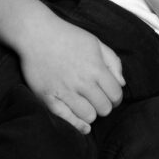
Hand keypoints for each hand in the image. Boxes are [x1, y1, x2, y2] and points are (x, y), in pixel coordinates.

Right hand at [17, 18, 124, 133]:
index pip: (116, 94)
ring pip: (88, 116)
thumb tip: (122, 83)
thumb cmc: (67, 36)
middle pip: (104, 108)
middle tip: (97, 100)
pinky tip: (82, 124)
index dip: (116, 97)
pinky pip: (67, 119)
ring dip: (90, 113)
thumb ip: (113, 61)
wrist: (36, 33)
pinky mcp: (48, 97)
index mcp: (96, 68)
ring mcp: (64, 90)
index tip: (110, 96)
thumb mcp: (95, 42)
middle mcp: (82, 81)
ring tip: (86, 105)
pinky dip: (78, 125)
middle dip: (104, 106)